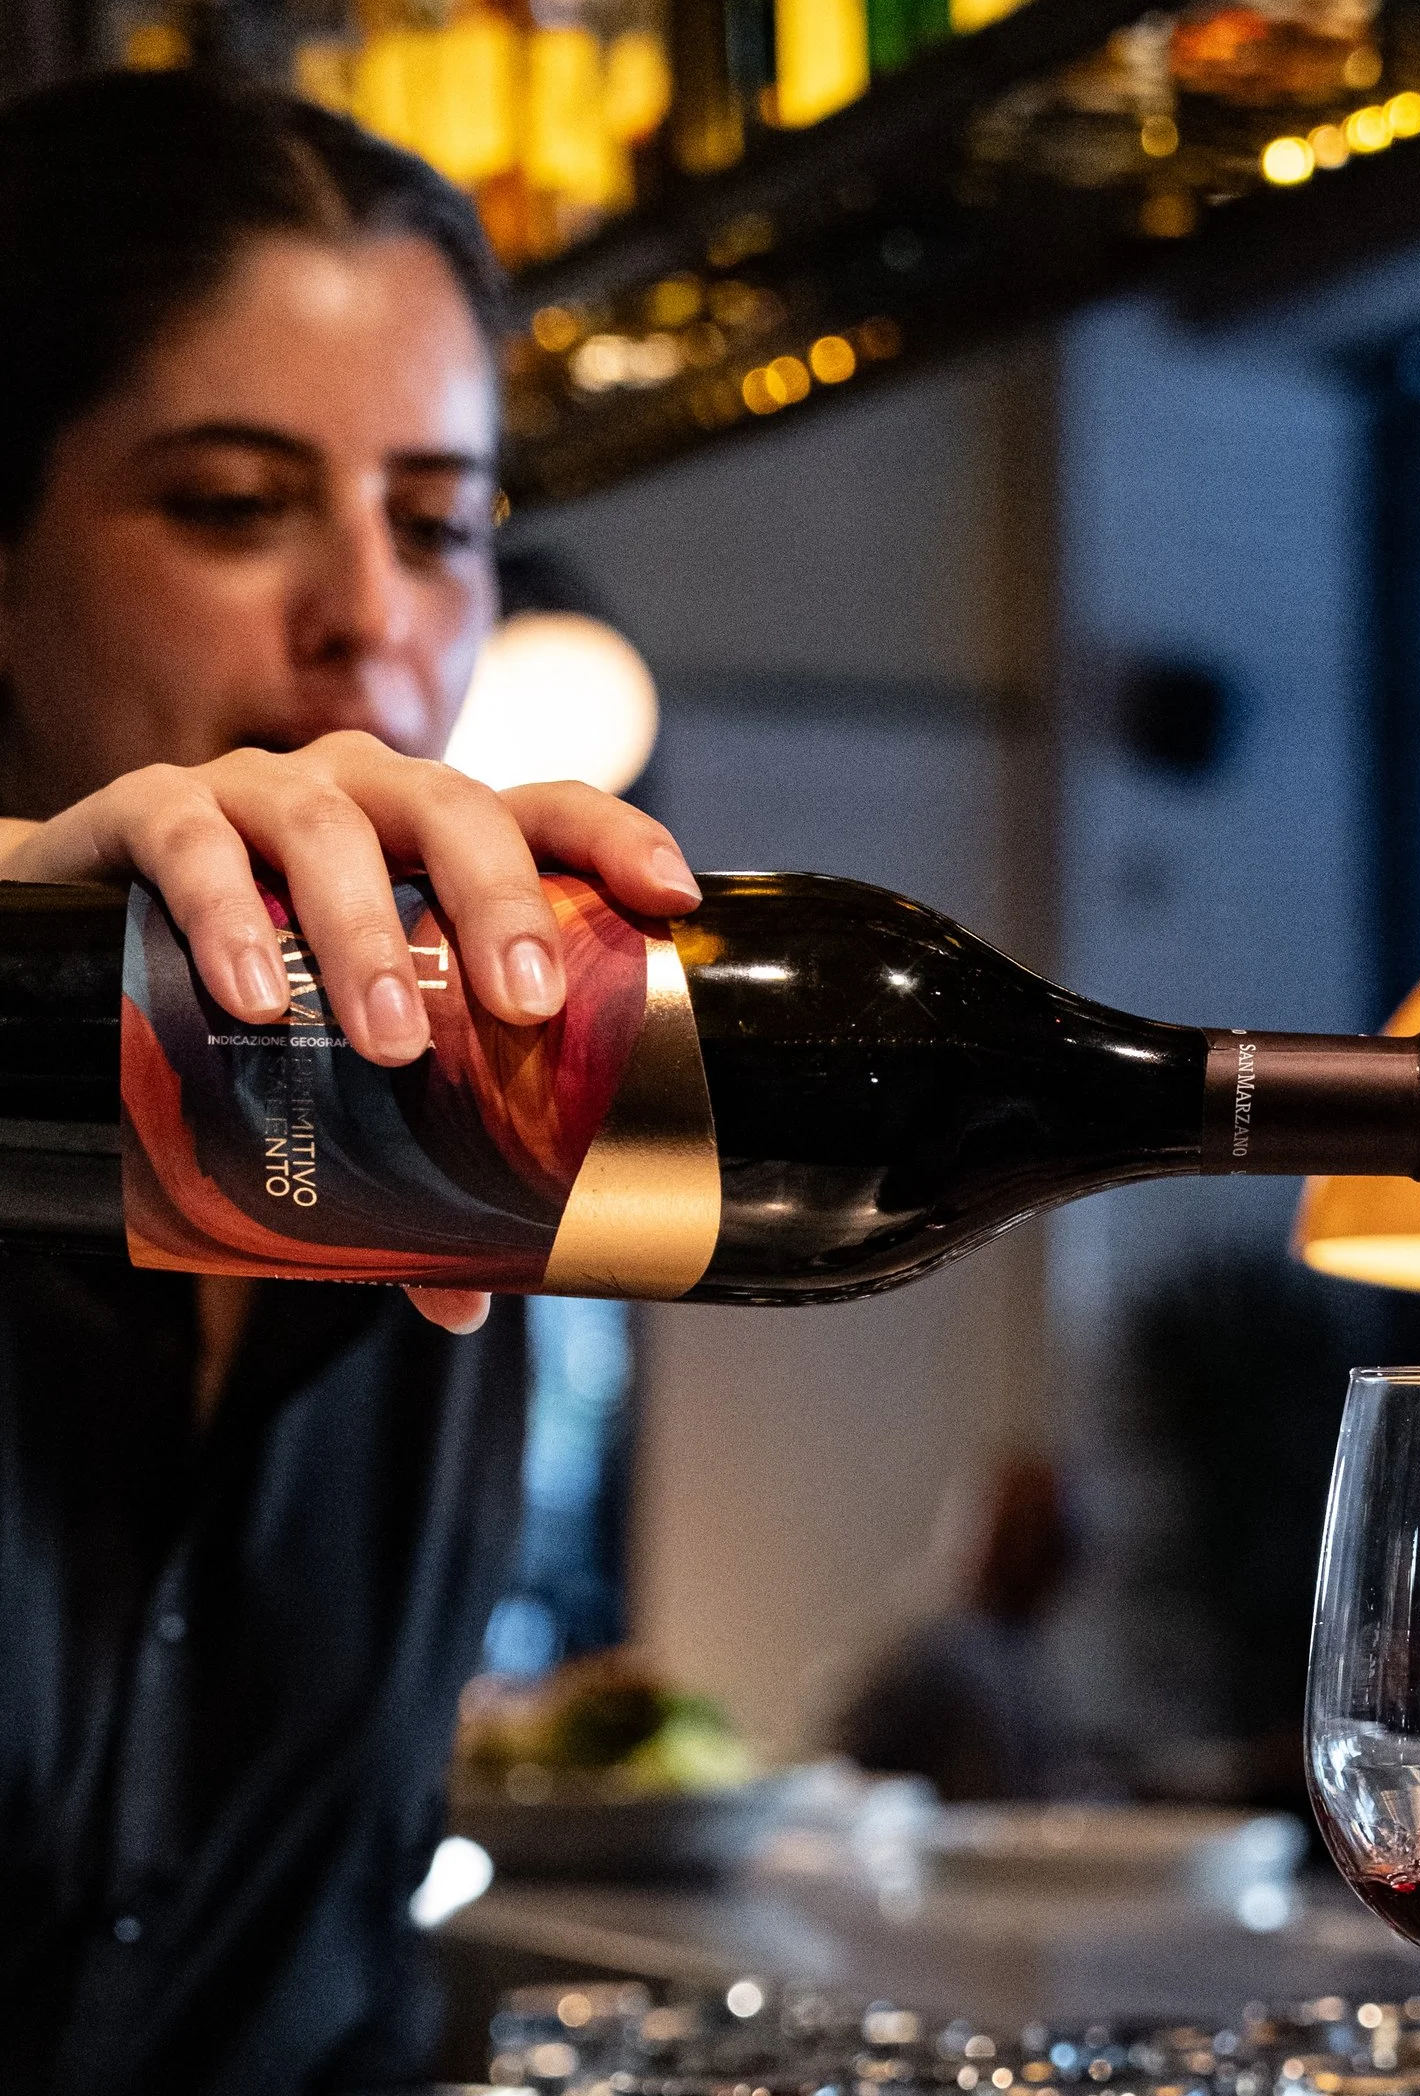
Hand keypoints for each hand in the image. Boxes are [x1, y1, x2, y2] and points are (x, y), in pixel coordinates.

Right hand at [0, 734, 700, 1331]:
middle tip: (523, 1007)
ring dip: (368, 936)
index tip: (671, 899)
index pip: (547, 808)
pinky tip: (250, 999)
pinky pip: (193, 846)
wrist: (72, 943)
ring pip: (329, 829)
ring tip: (391, 1043)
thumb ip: (407, 1171)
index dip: (616, 839)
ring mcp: (257, 792)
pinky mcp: (151, 812)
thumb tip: (467, 1302)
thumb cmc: (252, 998)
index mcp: (436, 842)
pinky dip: (225, 917)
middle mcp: (362, 795)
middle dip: (499, 903)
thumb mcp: (339, 1069)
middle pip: (455, 808)